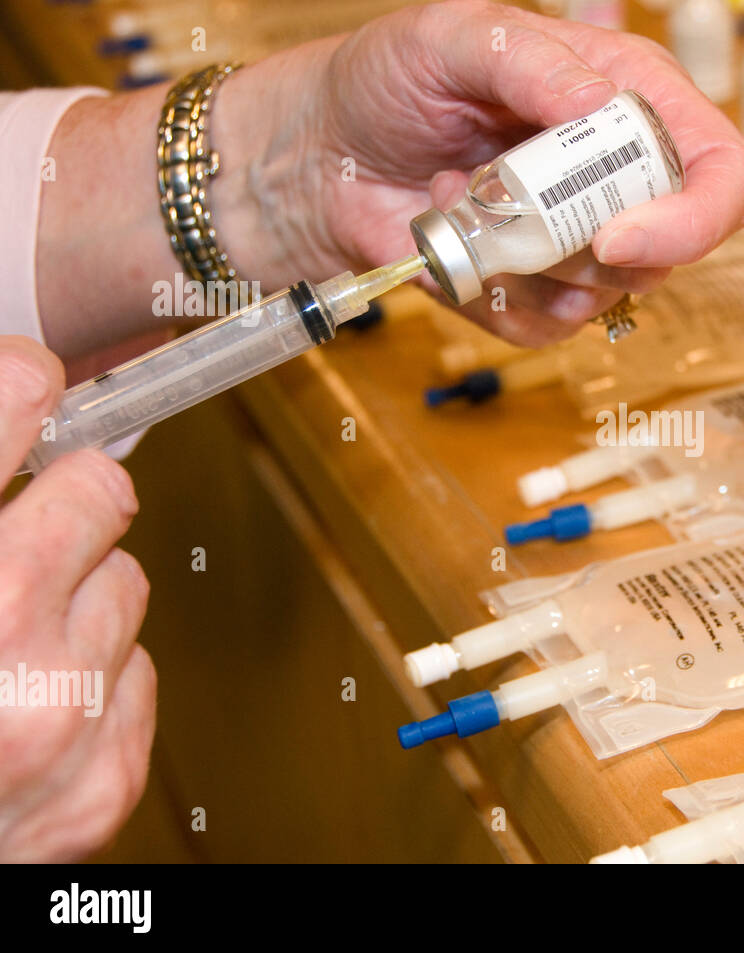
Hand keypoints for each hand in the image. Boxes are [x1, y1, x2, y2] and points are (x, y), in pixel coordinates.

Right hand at [0, 337, 154, 860]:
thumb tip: (9, 403)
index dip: (18, 383)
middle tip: (20, 528)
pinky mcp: (105, 779)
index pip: (3, 404)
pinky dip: (93, 676)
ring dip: (78, 598)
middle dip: (64, 500)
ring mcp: (62, 719)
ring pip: (127, 585)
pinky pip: (137, 672)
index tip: (28, 383)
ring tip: (5, 640)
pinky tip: (28, 703)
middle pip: (102, 490)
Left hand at [217, 0, 743, 344]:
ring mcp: (582, 240)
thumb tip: (603, 105)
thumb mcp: (457, 37)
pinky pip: (549, 326)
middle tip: (508, 207)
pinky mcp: (538, 293)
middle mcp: (621, 176)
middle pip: (674, 248)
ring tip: (465, 199)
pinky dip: (493, 292)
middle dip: (592, 246)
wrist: (322, 156)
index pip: (724, 173)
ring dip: (527, 259)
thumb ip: (536, 61)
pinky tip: (455, 241)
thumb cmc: (388, 81)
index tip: (619, 237)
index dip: (695, 217)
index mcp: (631, 99)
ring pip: (610, 295)